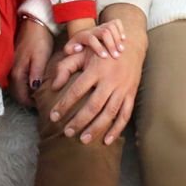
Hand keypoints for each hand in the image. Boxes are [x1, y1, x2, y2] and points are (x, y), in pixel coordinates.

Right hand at [11, 18, 53, 106]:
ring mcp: (11, 66)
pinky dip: (23, 85)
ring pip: (16, 87)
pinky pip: (17, 79)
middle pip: (16, 94)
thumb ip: (35, 74)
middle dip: (26, 100)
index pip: (20, 97)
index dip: (30, 104)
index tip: (41, 106)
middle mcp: (11, 71)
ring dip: (24, 93)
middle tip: (39, 102)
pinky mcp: (14, 62)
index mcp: (17, 72)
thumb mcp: (40, 57)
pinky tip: (33, 82)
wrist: (34, 23)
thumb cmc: (39, 39)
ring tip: (37, 94)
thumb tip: (33, 90)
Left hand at [49, 4, 146, 145]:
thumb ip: (66, 67)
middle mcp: (111, 79)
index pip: (77, 90)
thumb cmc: (101, 50)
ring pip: (110, 113)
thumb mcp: (83, 53)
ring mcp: (123, 88)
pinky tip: (106, 141)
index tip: (53, 117)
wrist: (131, 44)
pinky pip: (125, 115)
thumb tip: (53, 86)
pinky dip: (117, 129)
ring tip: (82, 140)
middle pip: (94, 105)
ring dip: (96, 128)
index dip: (64, 105)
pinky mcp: (131, 94)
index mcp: (97, 69)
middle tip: (67, 132)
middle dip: (79, 121)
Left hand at [64, 19, 126, 59]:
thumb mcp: (69, 49)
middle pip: (104, 32)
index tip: (104, 57)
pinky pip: (116, 22)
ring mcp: (101, 26)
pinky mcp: (108, 24)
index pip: (92, 39)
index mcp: (84, 35)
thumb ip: (70, 49)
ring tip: (121, 50)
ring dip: (117, 38)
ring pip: (111, 26)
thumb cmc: (76, 46)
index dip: (98, 47)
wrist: (82, 36)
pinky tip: (123, 39)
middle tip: (116, 56)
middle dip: (111, 44)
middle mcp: (94, 29)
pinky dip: (121, 29)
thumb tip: (79, 47)